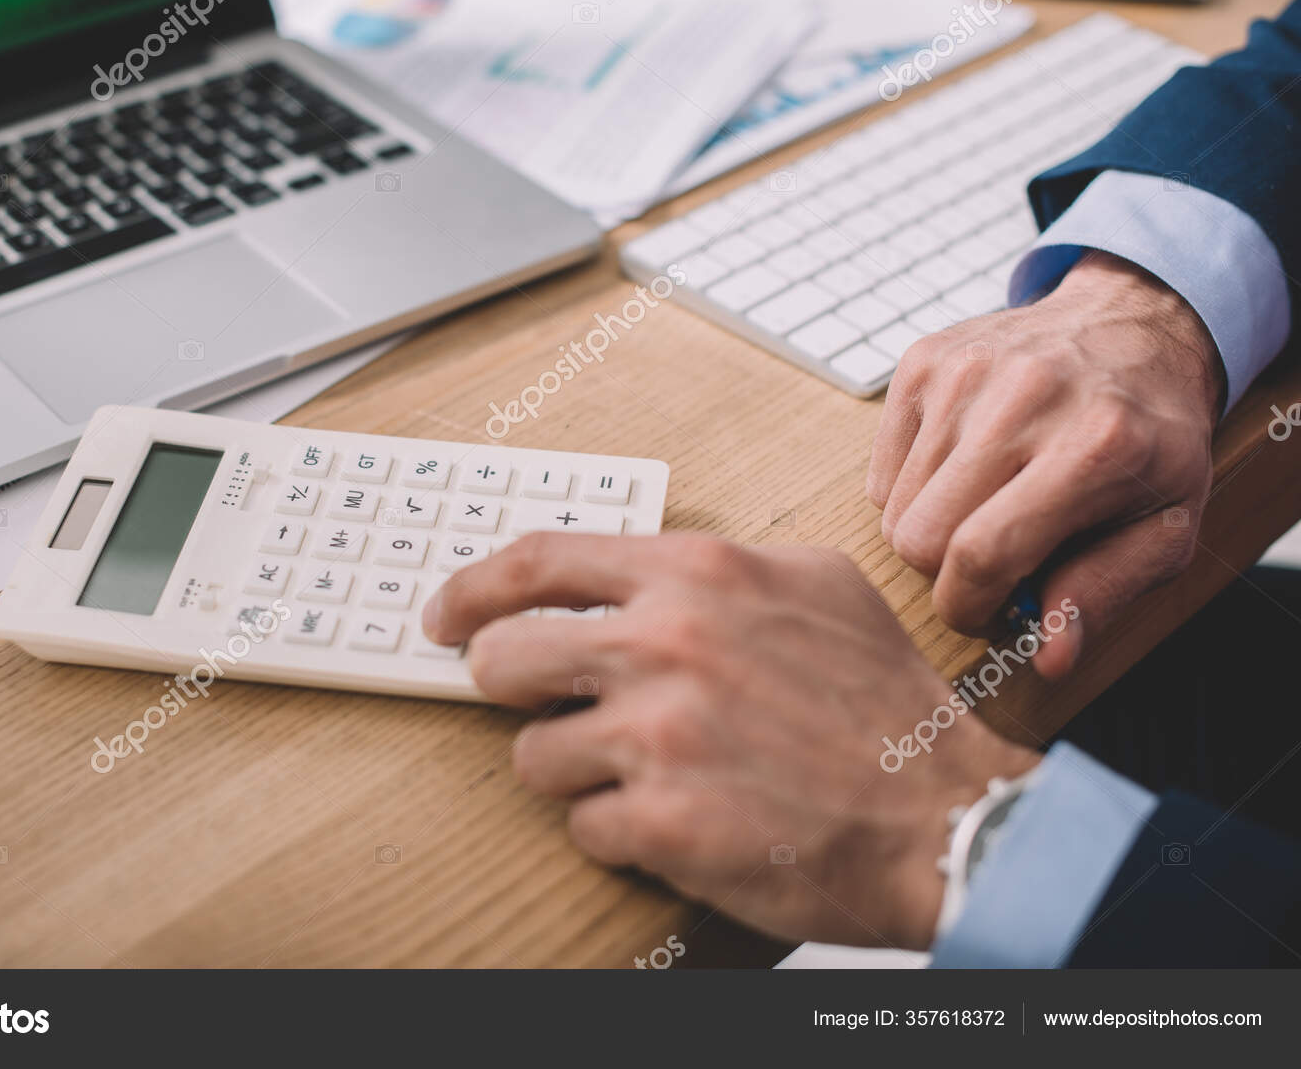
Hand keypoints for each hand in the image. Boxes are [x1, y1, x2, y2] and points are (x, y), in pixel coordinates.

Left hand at [424, 533, 1039, 949]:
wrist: (945, 815)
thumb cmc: (883, 703)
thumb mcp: (817, 582)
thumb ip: (718, 561)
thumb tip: (636, 565)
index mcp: (696, 575)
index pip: (537, 559)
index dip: (471, 588)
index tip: (443, 615)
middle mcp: (666, 645)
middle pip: (502, 657)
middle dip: (506, 685)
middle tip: (535, 702)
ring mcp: (659, 736)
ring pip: (535, 755)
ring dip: (577, 771)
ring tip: (649, 774)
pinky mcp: (663, 822)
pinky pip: (584, 826)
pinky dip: (620, 830)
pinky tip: (679, 820)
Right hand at [868, 252, 1221, 677]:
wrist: (1133, 327)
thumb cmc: (1151, 439)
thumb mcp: (1166, 526)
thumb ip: (1104, 592)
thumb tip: (1049, 657)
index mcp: (1096, 446)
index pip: (983, 553)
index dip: (968, 607)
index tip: (984, 615)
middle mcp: (1023, 398)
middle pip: (921, 536)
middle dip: (945, 573)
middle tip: (990, 563)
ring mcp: (965, 373)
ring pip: (895, 508)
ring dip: (932, 528)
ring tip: (985, 508)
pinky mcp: (925, 361)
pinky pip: (883, 470)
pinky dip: (913, 489)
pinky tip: (963, 471)